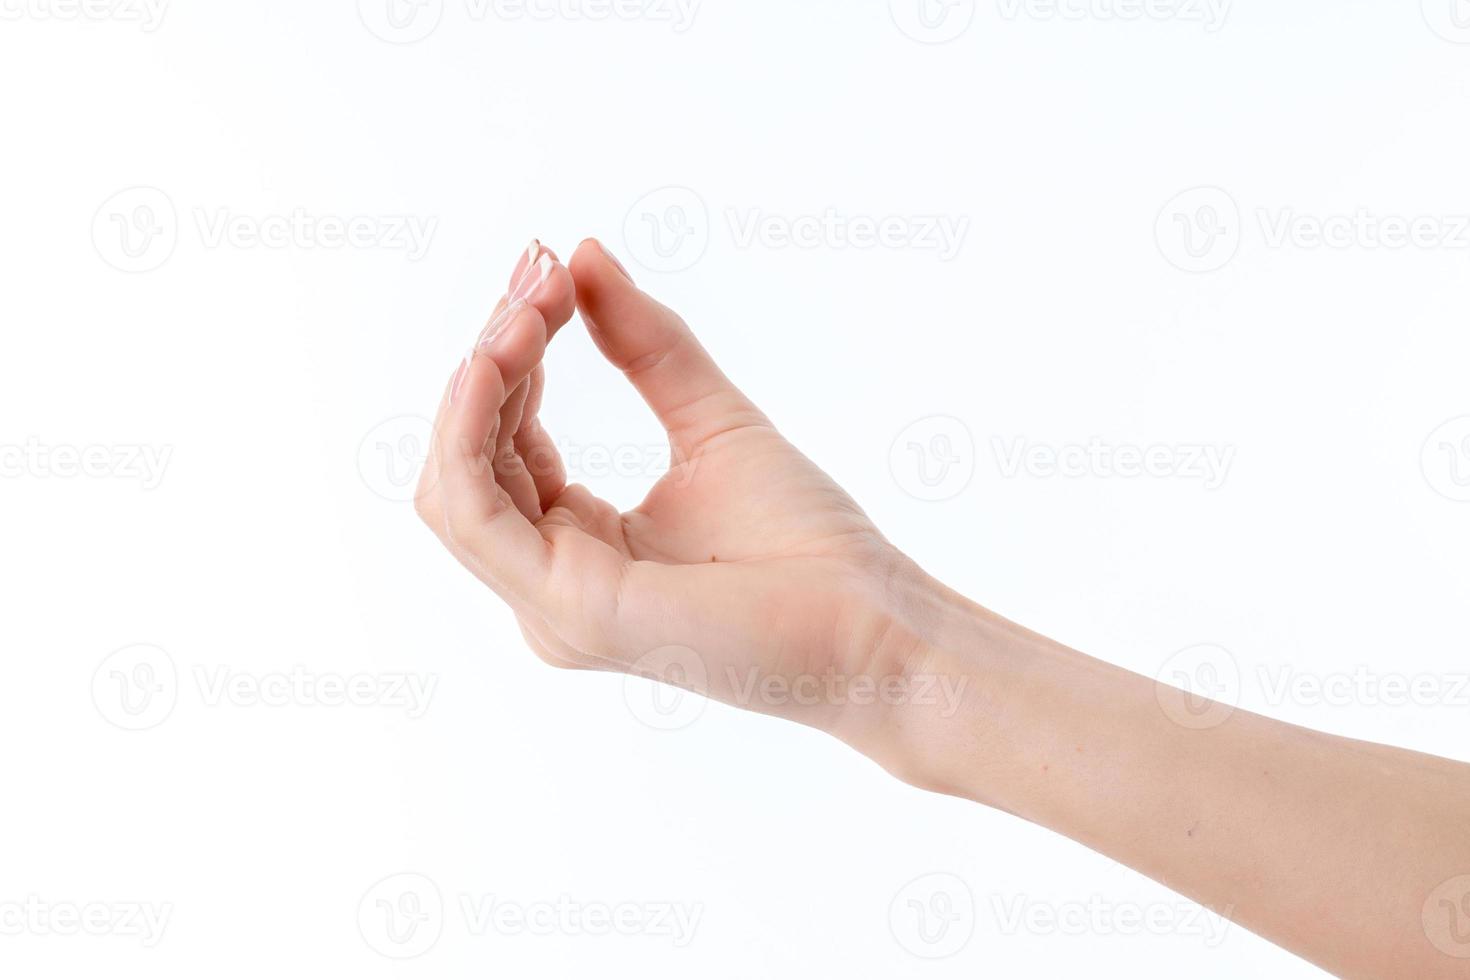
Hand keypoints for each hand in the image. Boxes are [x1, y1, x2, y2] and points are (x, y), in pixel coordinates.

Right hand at [415, 239, 935, 749]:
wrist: (875, 624)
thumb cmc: (810, 544)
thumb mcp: (712, 420)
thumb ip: (647, 349)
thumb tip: (583, 255)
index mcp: (579, 546)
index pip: (502, 443)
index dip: (514, 353)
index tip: (549, 266)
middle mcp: (550, 583)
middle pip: (468, 457)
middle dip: (493, 351)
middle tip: (540, 269)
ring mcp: (554, 604)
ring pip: (454, 482)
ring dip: (477, 380)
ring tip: (530, 305)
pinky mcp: (571, 607)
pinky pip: (475, 512)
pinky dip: (471, 427)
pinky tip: (502, 356)